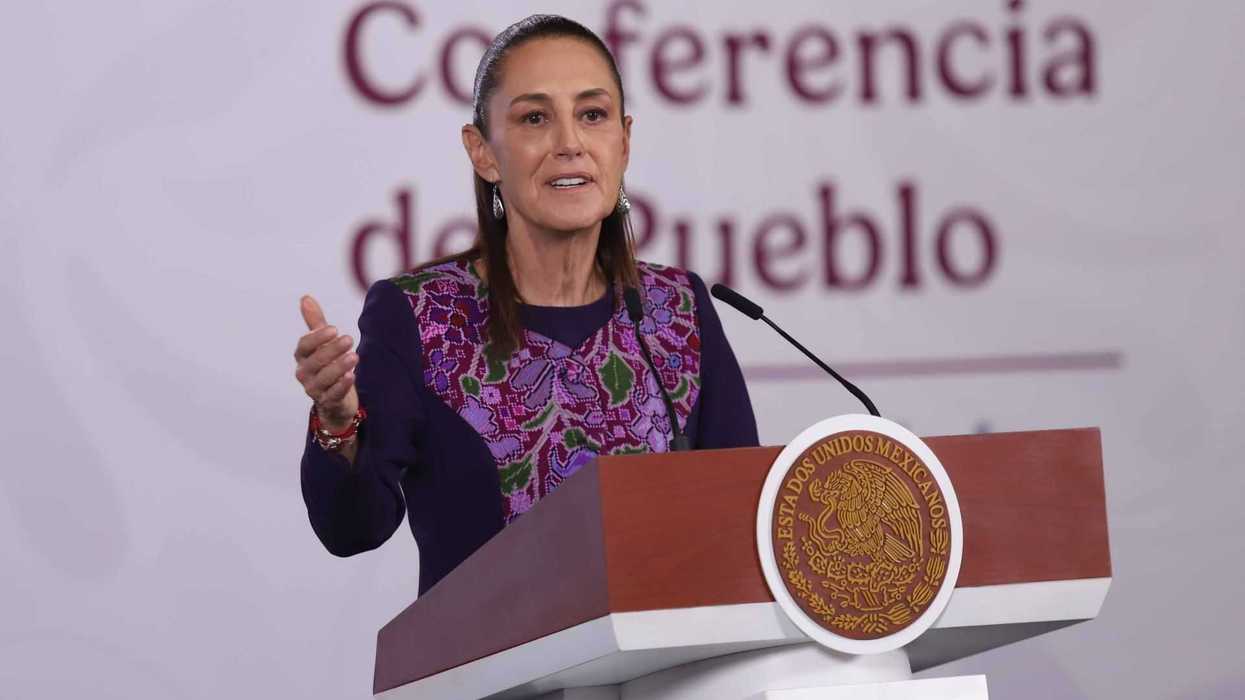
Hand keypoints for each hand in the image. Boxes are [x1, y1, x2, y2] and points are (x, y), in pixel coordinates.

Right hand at [294, 295, 359, 430]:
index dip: (317, 338)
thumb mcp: (322, 343)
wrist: (334, 399)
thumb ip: (315, 322)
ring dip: (339, 367)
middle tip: (349, 339)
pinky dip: (341, 386)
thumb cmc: (327, 366)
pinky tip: (351, 377)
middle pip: (315, 361)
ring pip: (324, 378)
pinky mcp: (327, 402)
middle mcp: (304, 373)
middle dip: (331, 350)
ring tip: (354, 356)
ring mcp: (314, 389)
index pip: (304, 346)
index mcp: (302, 357)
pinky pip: (333, 395)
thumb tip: (305, 297)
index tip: (334, 329)